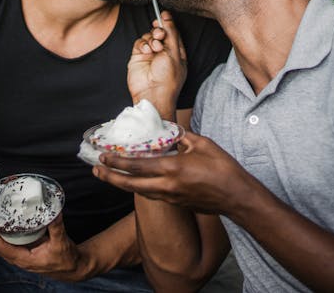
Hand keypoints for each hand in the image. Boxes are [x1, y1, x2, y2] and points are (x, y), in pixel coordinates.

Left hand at [0, 213, 93, 281]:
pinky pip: (3, 238)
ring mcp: (16, 252)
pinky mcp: (20, 248)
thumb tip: (54, 211)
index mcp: (22, 258)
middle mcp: (15, 256)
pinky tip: (0, 215)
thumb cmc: (64, 258)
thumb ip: (57, 227)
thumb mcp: (62, 243)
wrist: (70, 267)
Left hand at [94, 132, 252, 215]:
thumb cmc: (223, 168)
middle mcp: (167, 186)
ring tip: (109, 176)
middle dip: (110, 177)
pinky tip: (136, 182)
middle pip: (130, 184)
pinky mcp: (177, 203)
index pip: (138, 165)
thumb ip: (182, 136)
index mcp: (172, 169)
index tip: (104, 155)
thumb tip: (169, 130)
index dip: (118, 161)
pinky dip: (140, 187)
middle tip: (96, 169)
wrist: (237, 196)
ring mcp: (171, 197)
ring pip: (139, 192)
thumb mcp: (202, 144)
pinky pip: (152, 195)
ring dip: (122, 184)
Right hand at [127, 11, 186, 116]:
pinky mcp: (138, 57)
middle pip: (160, 33)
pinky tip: (147, 51)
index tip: (164, 14)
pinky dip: (143, 44)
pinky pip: (139, 43)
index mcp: (176, 52)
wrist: (152, 94)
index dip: (169, 23)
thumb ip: (171, 33)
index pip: (173, 33)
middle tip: (160, 34)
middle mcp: (163, 53)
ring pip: (149, 36)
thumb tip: (167, 17)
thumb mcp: (174, 53)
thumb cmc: (168, 78)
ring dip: (151, 38)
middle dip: (159, 30)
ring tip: (155, 47)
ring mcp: (150, 55)